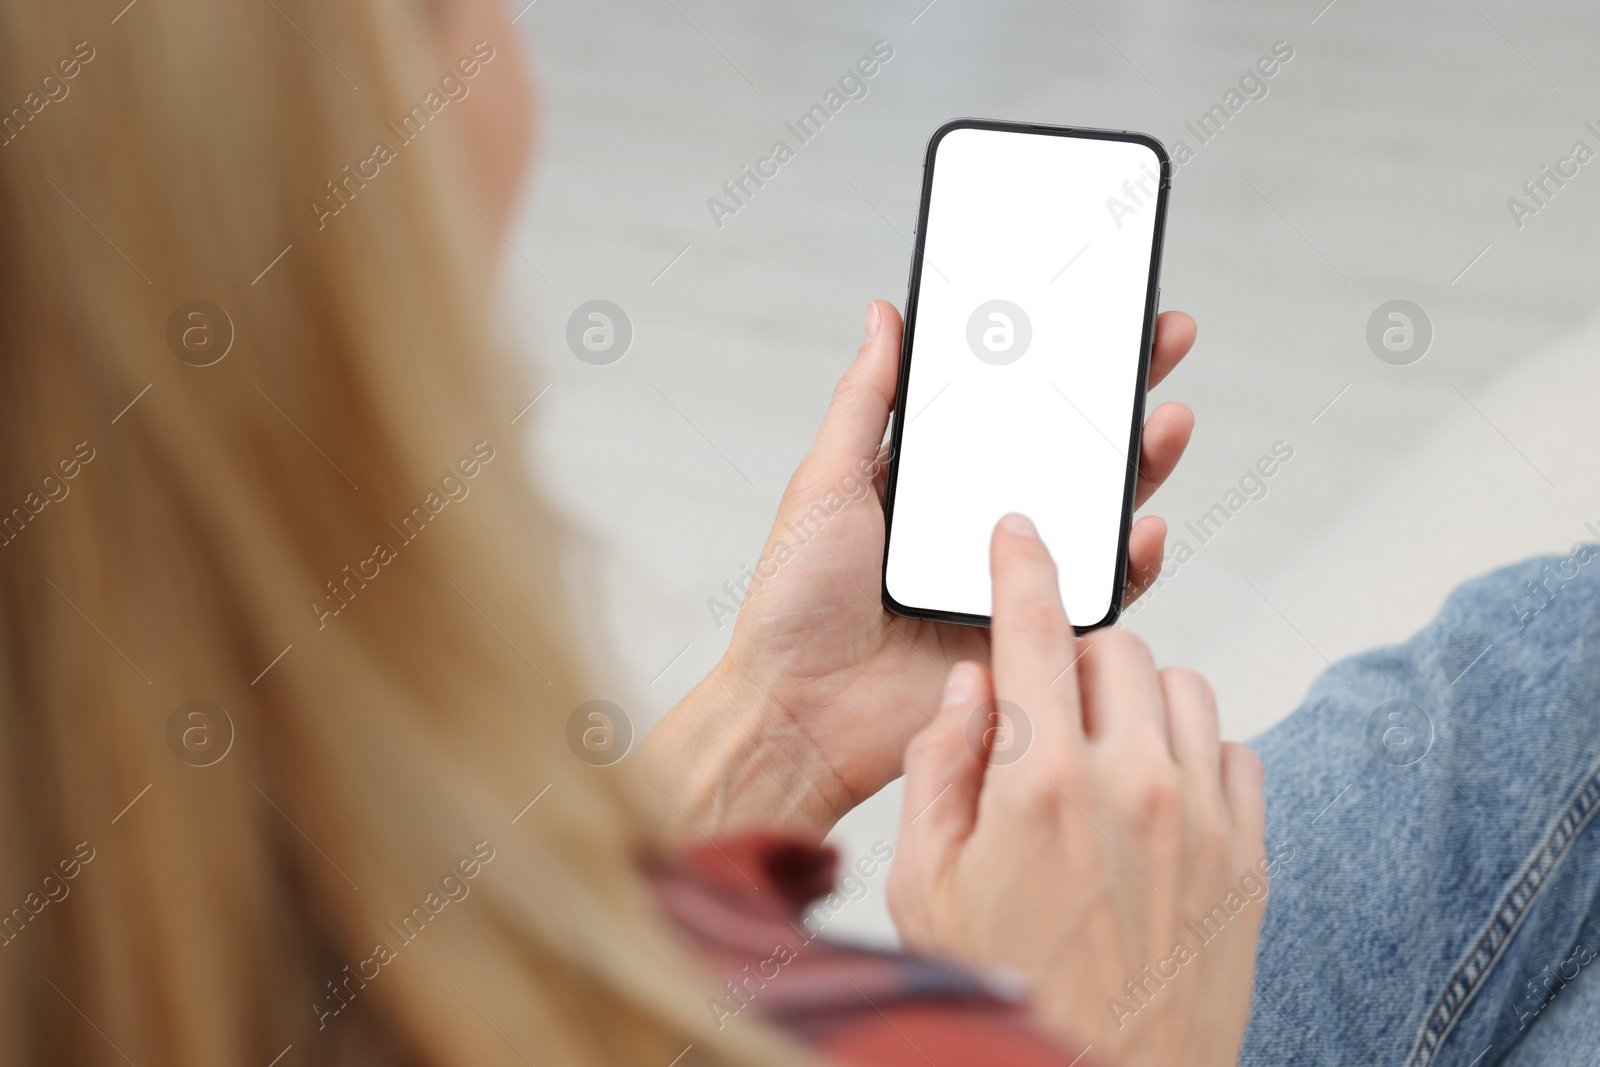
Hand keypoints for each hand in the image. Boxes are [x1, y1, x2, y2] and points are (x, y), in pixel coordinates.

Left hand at [642, 301, 1197, 837]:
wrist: (798, 713)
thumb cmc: (796, 602)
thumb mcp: (826, 483)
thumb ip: (865, 402)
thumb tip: (886, 315)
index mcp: (935, 482)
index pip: (1009, 408)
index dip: (1055, 361)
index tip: (1096, 311)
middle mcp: (981, 524)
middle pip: (1069, 451)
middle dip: (1121, 396)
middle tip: (1164, 339)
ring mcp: (1012, 579)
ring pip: (1098, 516)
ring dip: (1141, 467)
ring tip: (1166, 419)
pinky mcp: (1033, 636)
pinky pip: (1099, 597)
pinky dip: (1132, 564)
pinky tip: (1144, 527)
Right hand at [887, 514, 1265, 1066]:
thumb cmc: (1003, 992)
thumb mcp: (923, 886)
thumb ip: (938, 768)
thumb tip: (968, 687)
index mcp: (1038, 782)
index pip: (1032, 630)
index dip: (1022, 566)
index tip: (1021, 532)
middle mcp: (1131, 784)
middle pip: (1116, 645)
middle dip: (1075, 655)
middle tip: (1047, 706)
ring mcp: (1201, 819)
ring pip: (1182, 686)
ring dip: (1136, 699)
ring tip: (1101, 755)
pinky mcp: (1248, 857)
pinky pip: (1235, 750)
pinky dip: (1194, 751)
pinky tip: (1155, 797)